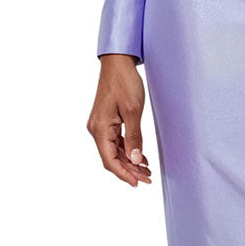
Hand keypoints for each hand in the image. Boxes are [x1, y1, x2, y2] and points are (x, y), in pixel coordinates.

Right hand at [87, 55, 151, 187]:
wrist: (118, 62)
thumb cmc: (124, 82)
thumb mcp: (132, 111)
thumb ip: (134, 137)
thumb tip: (135, 159)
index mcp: (99, 129)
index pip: (109, 160)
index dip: (124, 174)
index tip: (138, 183)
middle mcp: (96, 129)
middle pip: (112, 158)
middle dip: (129, 170)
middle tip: (148, 178)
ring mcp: (100, 125)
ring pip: (114, 151)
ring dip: (129, 161)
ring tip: (147, 170)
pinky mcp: (106, 121)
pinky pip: (116, 141)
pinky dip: (127, 150)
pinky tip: (140, 156)